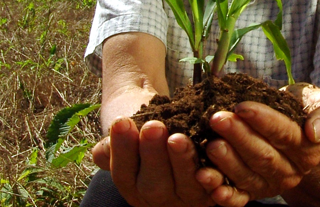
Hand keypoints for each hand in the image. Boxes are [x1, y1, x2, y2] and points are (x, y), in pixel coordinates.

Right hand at [91, 117, 222, 206]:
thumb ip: (112, 142)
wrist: (172, 126)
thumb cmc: (145, 128)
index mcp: (131, 186)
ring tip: (177, 137)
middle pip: (153, 185)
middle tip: (153, 127)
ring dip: (182, 162)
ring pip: (185, 187)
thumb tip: (105, 146)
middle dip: (153, 155)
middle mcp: (156, 198)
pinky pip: (214, 186)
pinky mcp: (210, 193)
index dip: (122, 149)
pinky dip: (213, 173)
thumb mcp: (126, 134)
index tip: (122, 121)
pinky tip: (211, 151)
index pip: (123, 173)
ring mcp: (184, 199)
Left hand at [202, 84, 319, 205]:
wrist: (300, 134)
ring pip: (248, 176)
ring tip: (209, 145)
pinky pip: (238, 197)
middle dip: (238, 137)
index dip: (262, 120)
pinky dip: (223, 193)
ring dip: (226, 163)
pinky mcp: (253, 192)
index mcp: (307, 149)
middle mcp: (290, 171)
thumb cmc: (304, 111)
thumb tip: (315, 132)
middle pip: (263, 156)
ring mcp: (271, 184)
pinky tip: (206, 180)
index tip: (242, 106)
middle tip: (217, 119)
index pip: (283, 134)